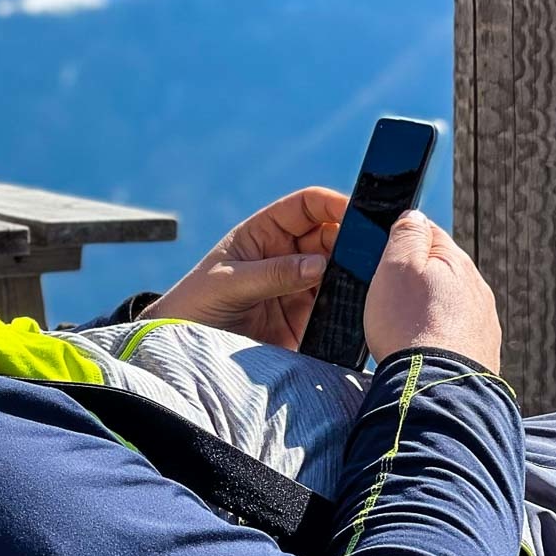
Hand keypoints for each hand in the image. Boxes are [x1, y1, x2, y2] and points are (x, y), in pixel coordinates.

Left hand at [141, 187, 347, 349]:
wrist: (187, 351)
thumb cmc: (196, 304)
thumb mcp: (228, 283)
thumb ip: (272, 273)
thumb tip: (319, 265)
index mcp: (264, 233)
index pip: (306, 206)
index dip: (332, 203)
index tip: (355, 212)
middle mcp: (286, 255)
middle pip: (331, 236)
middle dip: (351, 240)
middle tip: (368, 253)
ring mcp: (298, 285)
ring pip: (339, 269)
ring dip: (354, 272)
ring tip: (365, 280)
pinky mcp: (305, 317)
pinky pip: (336, 305)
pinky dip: (350, 304)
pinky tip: (358, 306)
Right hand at [365, 211, 501, 372]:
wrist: (436, 387)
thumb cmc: (410, 327)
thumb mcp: (397, 266)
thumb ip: (406, 234)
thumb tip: (414, 216)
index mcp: (457, 261)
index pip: (427, 232)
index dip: (399, 242)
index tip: (381, 260)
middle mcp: (477, 288)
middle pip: (438, 272)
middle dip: (414, 282)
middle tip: (387, 300)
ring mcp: (482, 323)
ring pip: (447, 306)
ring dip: (426, 313)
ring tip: (402, 331)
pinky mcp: (480, 353)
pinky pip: (452, 336)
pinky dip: (436, 339)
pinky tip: (420, 350)